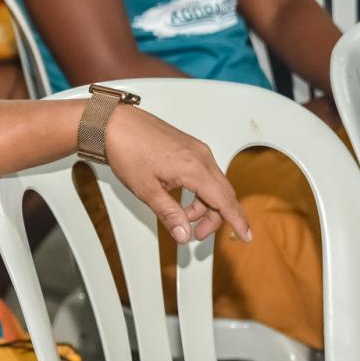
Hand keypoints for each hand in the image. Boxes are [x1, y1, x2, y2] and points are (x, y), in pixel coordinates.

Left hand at [103, 105, 251, 245]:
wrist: (113, 124)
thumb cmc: (127, 150)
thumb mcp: (147, 191)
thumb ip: (169, 214)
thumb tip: (184, 236)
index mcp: (195, 168)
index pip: (224, 200)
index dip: (237, 220)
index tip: (246, 236)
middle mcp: (201, 156)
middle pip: (222, 194)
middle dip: (214, 217)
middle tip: (196, 235)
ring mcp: (196, 149)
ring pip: (212, 184)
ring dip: (202, 205)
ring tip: (180, 217)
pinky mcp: (188, 146)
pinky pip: (203, 173)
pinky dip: (197, 190)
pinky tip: (180, 199)